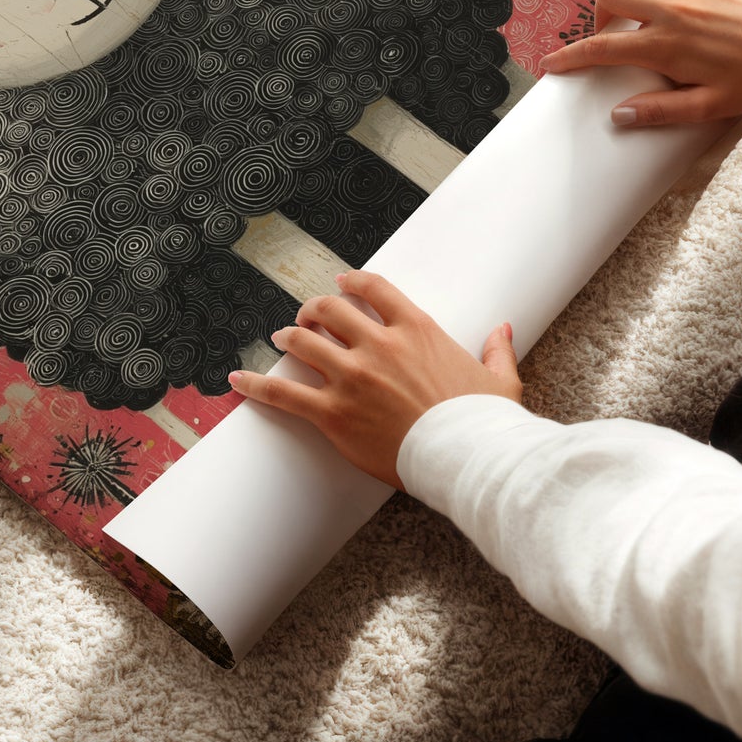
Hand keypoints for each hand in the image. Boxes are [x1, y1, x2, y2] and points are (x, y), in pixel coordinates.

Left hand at [227, 271, 519, 489]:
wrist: (467, 458)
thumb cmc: (484, 422)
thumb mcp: (499, 379)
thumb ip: (497, 349)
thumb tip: (503, 329)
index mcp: (417, 330)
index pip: (374, 289)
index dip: (352, 282)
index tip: (341, 283)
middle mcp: (379, 345)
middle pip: (330, 310)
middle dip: (314, 310)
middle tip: (307, 316)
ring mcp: (352, 377)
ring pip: (304, 342)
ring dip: (289, 337)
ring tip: (281, 338)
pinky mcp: (333, 413)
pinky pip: (284, 393)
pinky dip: (256, 385)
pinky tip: (237, 379)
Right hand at [539, 0, 741, 127]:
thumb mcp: (709, 106)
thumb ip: (661, 111)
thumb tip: (618, 115)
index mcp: (667, 45)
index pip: (603, 48)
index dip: (570, 57)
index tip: (552, 63)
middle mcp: (672, 8)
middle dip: (598, 16)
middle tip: (610, 34)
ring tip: (639, 11)